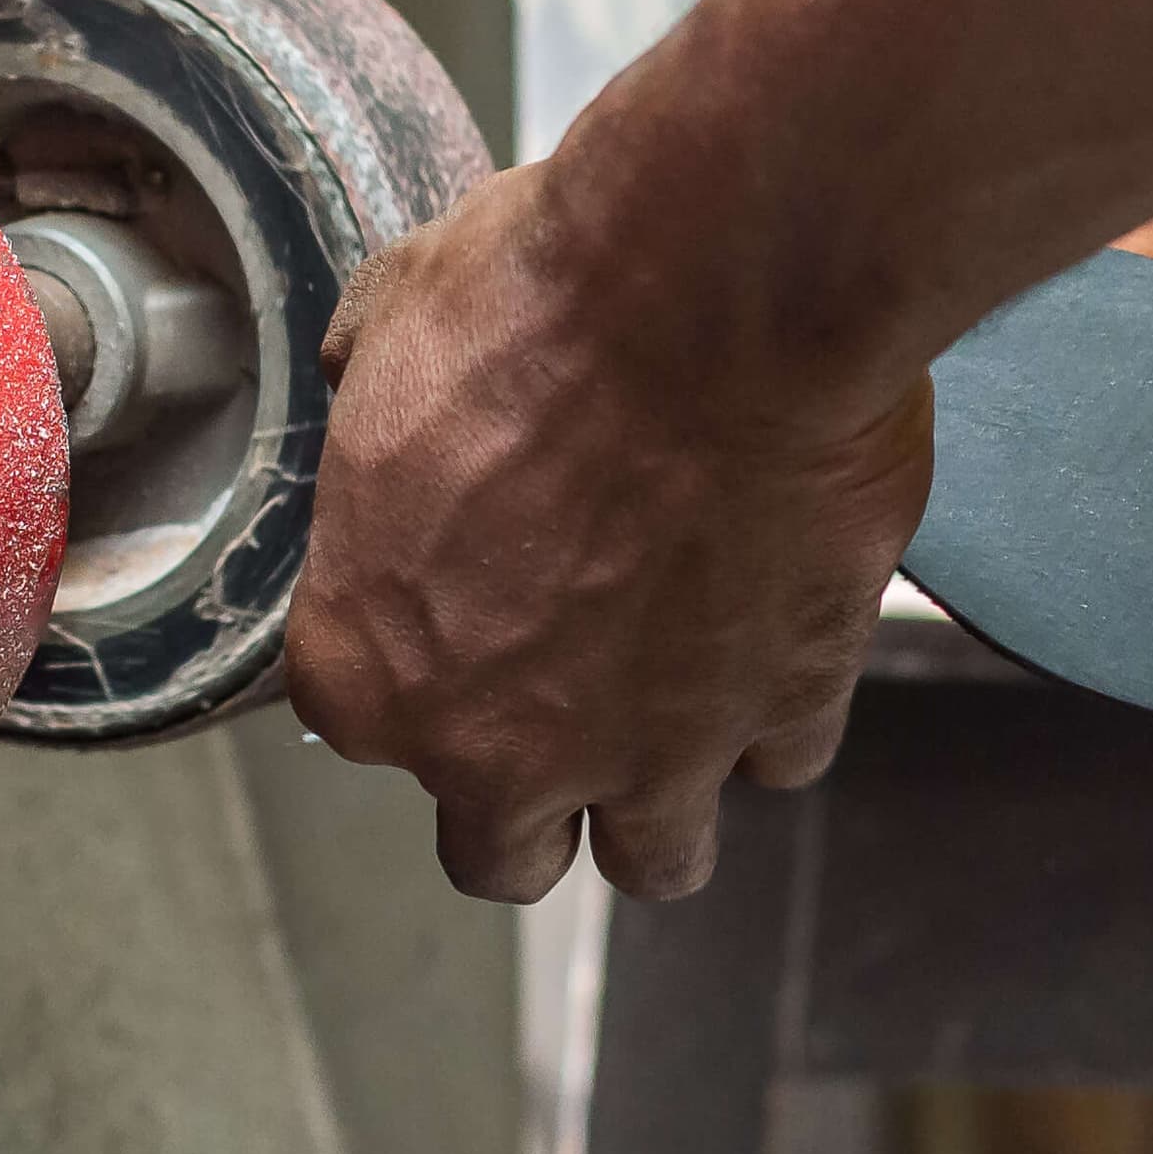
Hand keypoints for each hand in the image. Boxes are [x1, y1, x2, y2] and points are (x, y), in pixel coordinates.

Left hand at [283, 163, 934, 903]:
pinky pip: (782, 758)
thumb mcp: (391, 323)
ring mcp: (654, 752)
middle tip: (565, 696)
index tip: (463, 609)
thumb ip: (366, 401)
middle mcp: (499, 752)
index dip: (422, 667)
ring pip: (658, 860)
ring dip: (662, 795)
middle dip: (534, 794)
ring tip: (679, 700)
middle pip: (506, 854)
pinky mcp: (786, 707)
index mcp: (370, 674)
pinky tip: (770, 621)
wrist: (718, 293)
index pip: (369, 732)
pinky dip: (778, 707)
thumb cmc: (538, 304)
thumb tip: (370, 381)